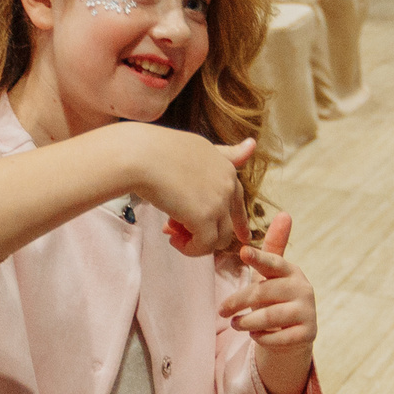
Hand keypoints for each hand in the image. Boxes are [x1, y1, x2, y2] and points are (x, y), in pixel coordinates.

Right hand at [124, 128, 253, 256]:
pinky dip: (190, 249)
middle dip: (206, 231)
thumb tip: (253, 144)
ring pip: (220, 238)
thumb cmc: (157, 149)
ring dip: (197, 242)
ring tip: (173, 236)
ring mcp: (218, 201)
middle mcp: (227, 183)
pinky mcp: (205, 217)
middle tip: (179, 232)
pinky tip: (173, 241)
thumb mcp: (196, 148)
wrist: (140, 156)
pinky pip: (205, 246)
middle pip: (228, 222)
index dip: (238, 220)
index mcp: (225, 167)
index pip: (238, 199)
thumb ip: (224, 154)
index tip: (243, 236)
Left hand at [221, 213, 315, 393]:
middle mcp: (303, 289)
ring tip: (236, 324)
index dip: (258, 258)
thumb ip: (273, 248)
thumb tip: (285, 213)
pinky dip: (262, 338)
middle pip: (263, 293)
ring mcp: (308, 311)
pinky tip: (255, 335)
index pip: (273, 263)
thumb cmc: (276, 298)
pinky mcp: (308, 333)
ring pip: (269, 317)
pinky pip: (279, 338)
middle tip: (222, 310)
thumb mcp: (271, 274)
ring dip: (247, 322)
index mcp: (290, 271)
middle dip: (238, 302)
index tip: (243, 252)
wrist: (294, 334)